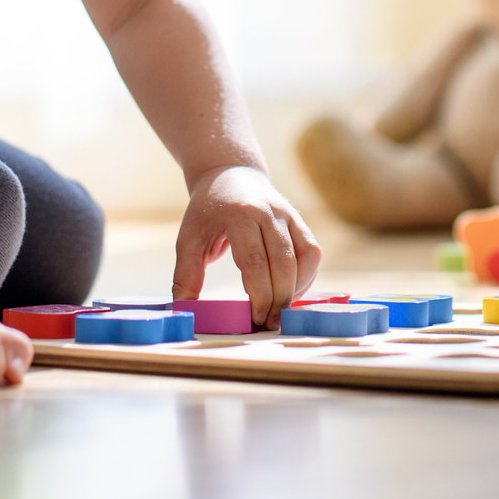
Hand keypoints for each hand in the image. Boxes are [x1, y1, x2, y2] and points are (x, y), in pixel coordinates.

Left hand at [173, 165, 322, 329]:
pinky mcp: (300, 220)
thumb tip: (185, 310)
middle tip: (269, 324)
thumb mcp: (188, 239)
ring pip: (305, 257)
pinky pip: (312, 252)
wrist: (229, 174)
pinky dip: (306, 276)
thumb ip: (185, 275)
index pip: (254, 261)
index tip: (254, 319)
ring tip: (280, 311)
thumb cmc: (207, 211)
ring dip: (296, 289)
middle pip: (283, 263)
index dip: (258, 295)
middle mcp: (269, 212)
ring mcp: (288, 215)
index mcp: (239, 216)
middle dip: (279, 299)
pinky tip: (290, 292)